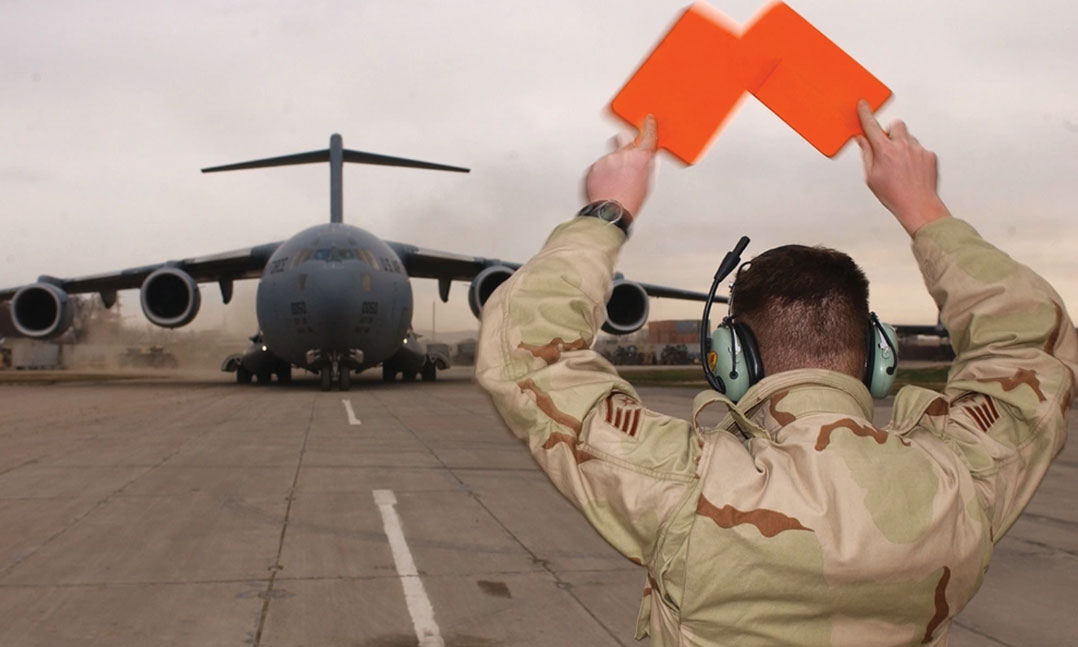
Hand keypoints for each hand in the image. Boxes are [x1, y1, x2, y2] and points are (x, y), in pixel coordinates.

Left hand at [585, 115, 657, 221]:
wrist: (610, 212)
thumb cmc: (630, 202)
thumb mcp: (647, 183)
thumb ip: (646, 166)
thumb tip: (646, 159)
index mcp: (640, 158)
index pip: (648, 135)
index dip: (649, 126)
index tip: (648, 120)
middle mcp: (622, 155)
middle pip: (623, 137)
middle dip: (624, 141)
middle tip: (623, 153)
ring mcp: (606, 160)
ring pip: (609, 157)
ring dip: (611, 165)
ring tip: (613, 183)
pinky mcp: (592, 167)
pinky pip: (598, 167)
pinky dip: (600, 174)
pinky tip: (605, 186)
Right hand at [855, 100, 949, 235]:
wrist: (918, 206)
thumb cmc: (893, 195)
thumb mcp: (871, 177)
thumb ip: (867, 155)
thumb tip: (862, 140)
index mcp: (885, 151)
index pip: (872, 127)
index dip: (866, 114)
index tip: (863, 104)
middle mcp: (902, 146)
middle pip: (896, 125)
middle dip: (891, 132)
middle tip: (888, 147)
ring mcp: (918, 149)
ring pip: (909, 138)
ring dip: (903, 146)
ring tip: (902, 167)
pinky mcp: (930, 155)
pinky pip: (920, 149)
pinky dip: (915, 157)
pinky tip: (912, 172)